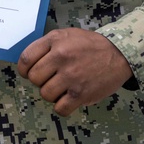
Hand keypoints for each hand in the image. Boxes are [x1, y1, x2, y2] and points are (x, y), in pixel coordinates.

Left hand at [16, 27, 133, 116]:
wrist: (119, 54)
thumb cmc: (89, 45)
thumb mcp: (65, 35)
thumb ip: (46, 46)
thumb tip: (27, 64)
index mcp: (54, 41)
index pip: (25, 59)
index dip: (24, 69)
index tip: (29, 72)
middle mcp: (61, 57)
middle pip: (33, 78)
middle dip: (40, 80)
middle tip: (51, 78)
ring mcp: (71, 77)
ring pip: (45, 94)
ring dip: (51, 94)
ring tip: (62, 87)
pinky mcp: (81, 94)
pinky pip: (60, 108)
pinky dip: (62, 107)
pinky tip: (68, 99)